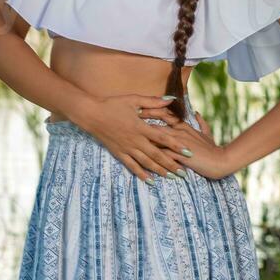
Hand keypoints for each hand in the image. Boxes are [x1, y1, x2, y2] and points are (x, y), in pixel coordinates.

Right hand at [81, 93, 205, 183]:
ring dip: (159, 171)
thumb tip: (171, 99)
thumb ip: (153, 101)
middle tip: (184, 173)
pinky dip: (141, 174)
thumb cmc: (112, 104)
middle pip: (157, 155)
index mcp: (140, 127)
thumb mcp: (133, 100)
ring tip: (171, 177)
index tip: (188, 152)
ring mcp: (126, 148)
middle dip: (171, 164)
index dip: (176, 145)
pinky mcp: (118, 153)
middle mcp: (135, 140)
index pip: (162, 138)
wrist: (91, 114)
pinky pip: (131, 166)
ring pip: (146, 162)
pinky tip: (150, 180)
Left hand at [136, 100, 231, 181]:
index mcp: (184, 127)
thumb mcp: (207, 133)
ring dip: (143, 137)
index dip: (153, 110)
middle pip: (157, 124)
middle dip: (142, 121)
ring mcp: (179, 144)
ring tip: (128, 135)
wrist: (220, 161)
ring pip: (157, 138)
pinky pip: (162, 154)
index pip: (166, 114)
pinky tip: (138, 156)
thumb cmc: (213, 149)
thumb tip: (197, 113)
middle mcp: (179, 133)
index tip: (140, 107)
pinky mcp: (179, 156)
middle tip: (128, 118)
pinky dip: (150, 154)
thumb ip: (201, 123)